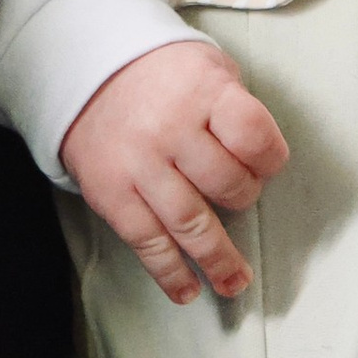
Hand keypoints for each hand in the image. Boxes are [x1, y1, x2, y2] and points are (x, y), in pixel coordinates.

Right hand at [62, 38, 288, 304]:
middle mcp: (171, 129)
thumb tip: (262, 160)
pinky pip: (146, 241)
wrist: (88, 72)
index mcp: (203, 91)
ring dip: (217, 260)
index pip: (252, 135)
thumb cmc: (163, 74)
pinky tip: (188, 289)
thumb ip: (236, 107)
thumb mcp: (208, 68)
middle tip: (242, 197)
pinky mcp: (111, 194)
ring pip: (189, 222)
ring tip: (235, 283)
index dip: (270, 158)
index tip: (268, 166)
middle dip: (243, 197)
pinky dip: (170, 272)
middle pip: (225, 182)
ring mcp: (139, 164)